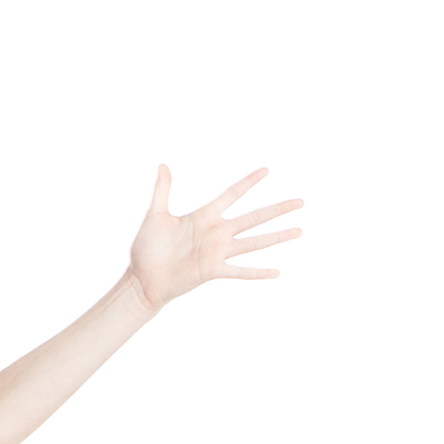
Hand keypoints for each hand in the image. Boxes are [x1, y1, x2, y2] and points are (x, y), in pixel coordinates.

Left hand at [126, 165, 303, 312]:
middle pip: (254, 217)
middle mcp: (216, 233)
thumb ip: (162, 190)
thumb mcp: (155, 215)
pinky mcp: (213, 271)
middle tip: (300, 201)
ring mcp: (217, 252)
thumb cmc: (147, 247)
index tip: (267, 170)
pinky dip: (258, 272)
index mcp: (204, 216)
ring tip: (299, 231)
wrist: (142, 278)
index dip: (249, 182)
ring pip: (254, 242)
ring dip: (277, 237)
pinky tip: (277, 272)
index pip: (232, 194)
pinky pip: (240, 271)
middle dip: (277, 209)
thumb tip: (163, 165)